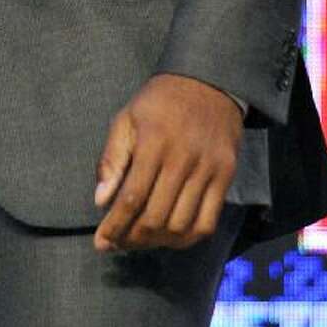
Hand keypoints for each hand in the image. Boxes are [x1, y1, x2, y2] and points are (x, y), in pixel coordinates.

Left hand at [93, 73, 243, 252]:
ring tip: (139, 241)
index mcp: (153, 144)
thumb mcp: (126, 120)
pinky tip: (170, 239)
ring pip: (181, 225)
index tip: (101, 242)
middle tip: (118, 243)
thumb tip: (101, 201)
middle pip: (156, 217)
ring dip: (157, 242)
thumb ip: (112, 160)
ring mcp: (207, 171)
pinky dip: (187, 239)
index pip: (132, 198)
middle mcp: (182, 160)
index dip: (115, 225)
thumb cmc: (158, 102)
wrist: (207, 83)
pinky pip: (207, 222)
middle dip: (132, 238)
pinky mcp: (226, 178)